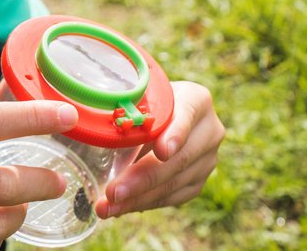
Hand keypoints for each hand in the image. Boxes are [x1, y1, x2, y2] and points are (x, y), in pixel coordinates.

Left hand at [94, 81, 224, 217]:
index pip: (187, 116)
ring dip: (137, 199)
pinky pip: (172, 198)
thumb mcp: (139, 98)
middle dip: (142, 179)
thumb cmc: (143, 102)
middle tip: (113, 192)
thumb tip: (97, 133)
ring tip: (107, 208)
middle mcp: (209, 131)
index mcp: (196, 100)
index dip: (175, 135)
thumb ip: (130, 111)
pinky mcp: (199, 182)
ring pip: (174, 184)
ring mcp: (207, 160)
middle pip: (179, 159)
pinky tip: (121, 208)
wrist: (162, 115)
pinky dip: (144, 204)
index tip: (162, 152)